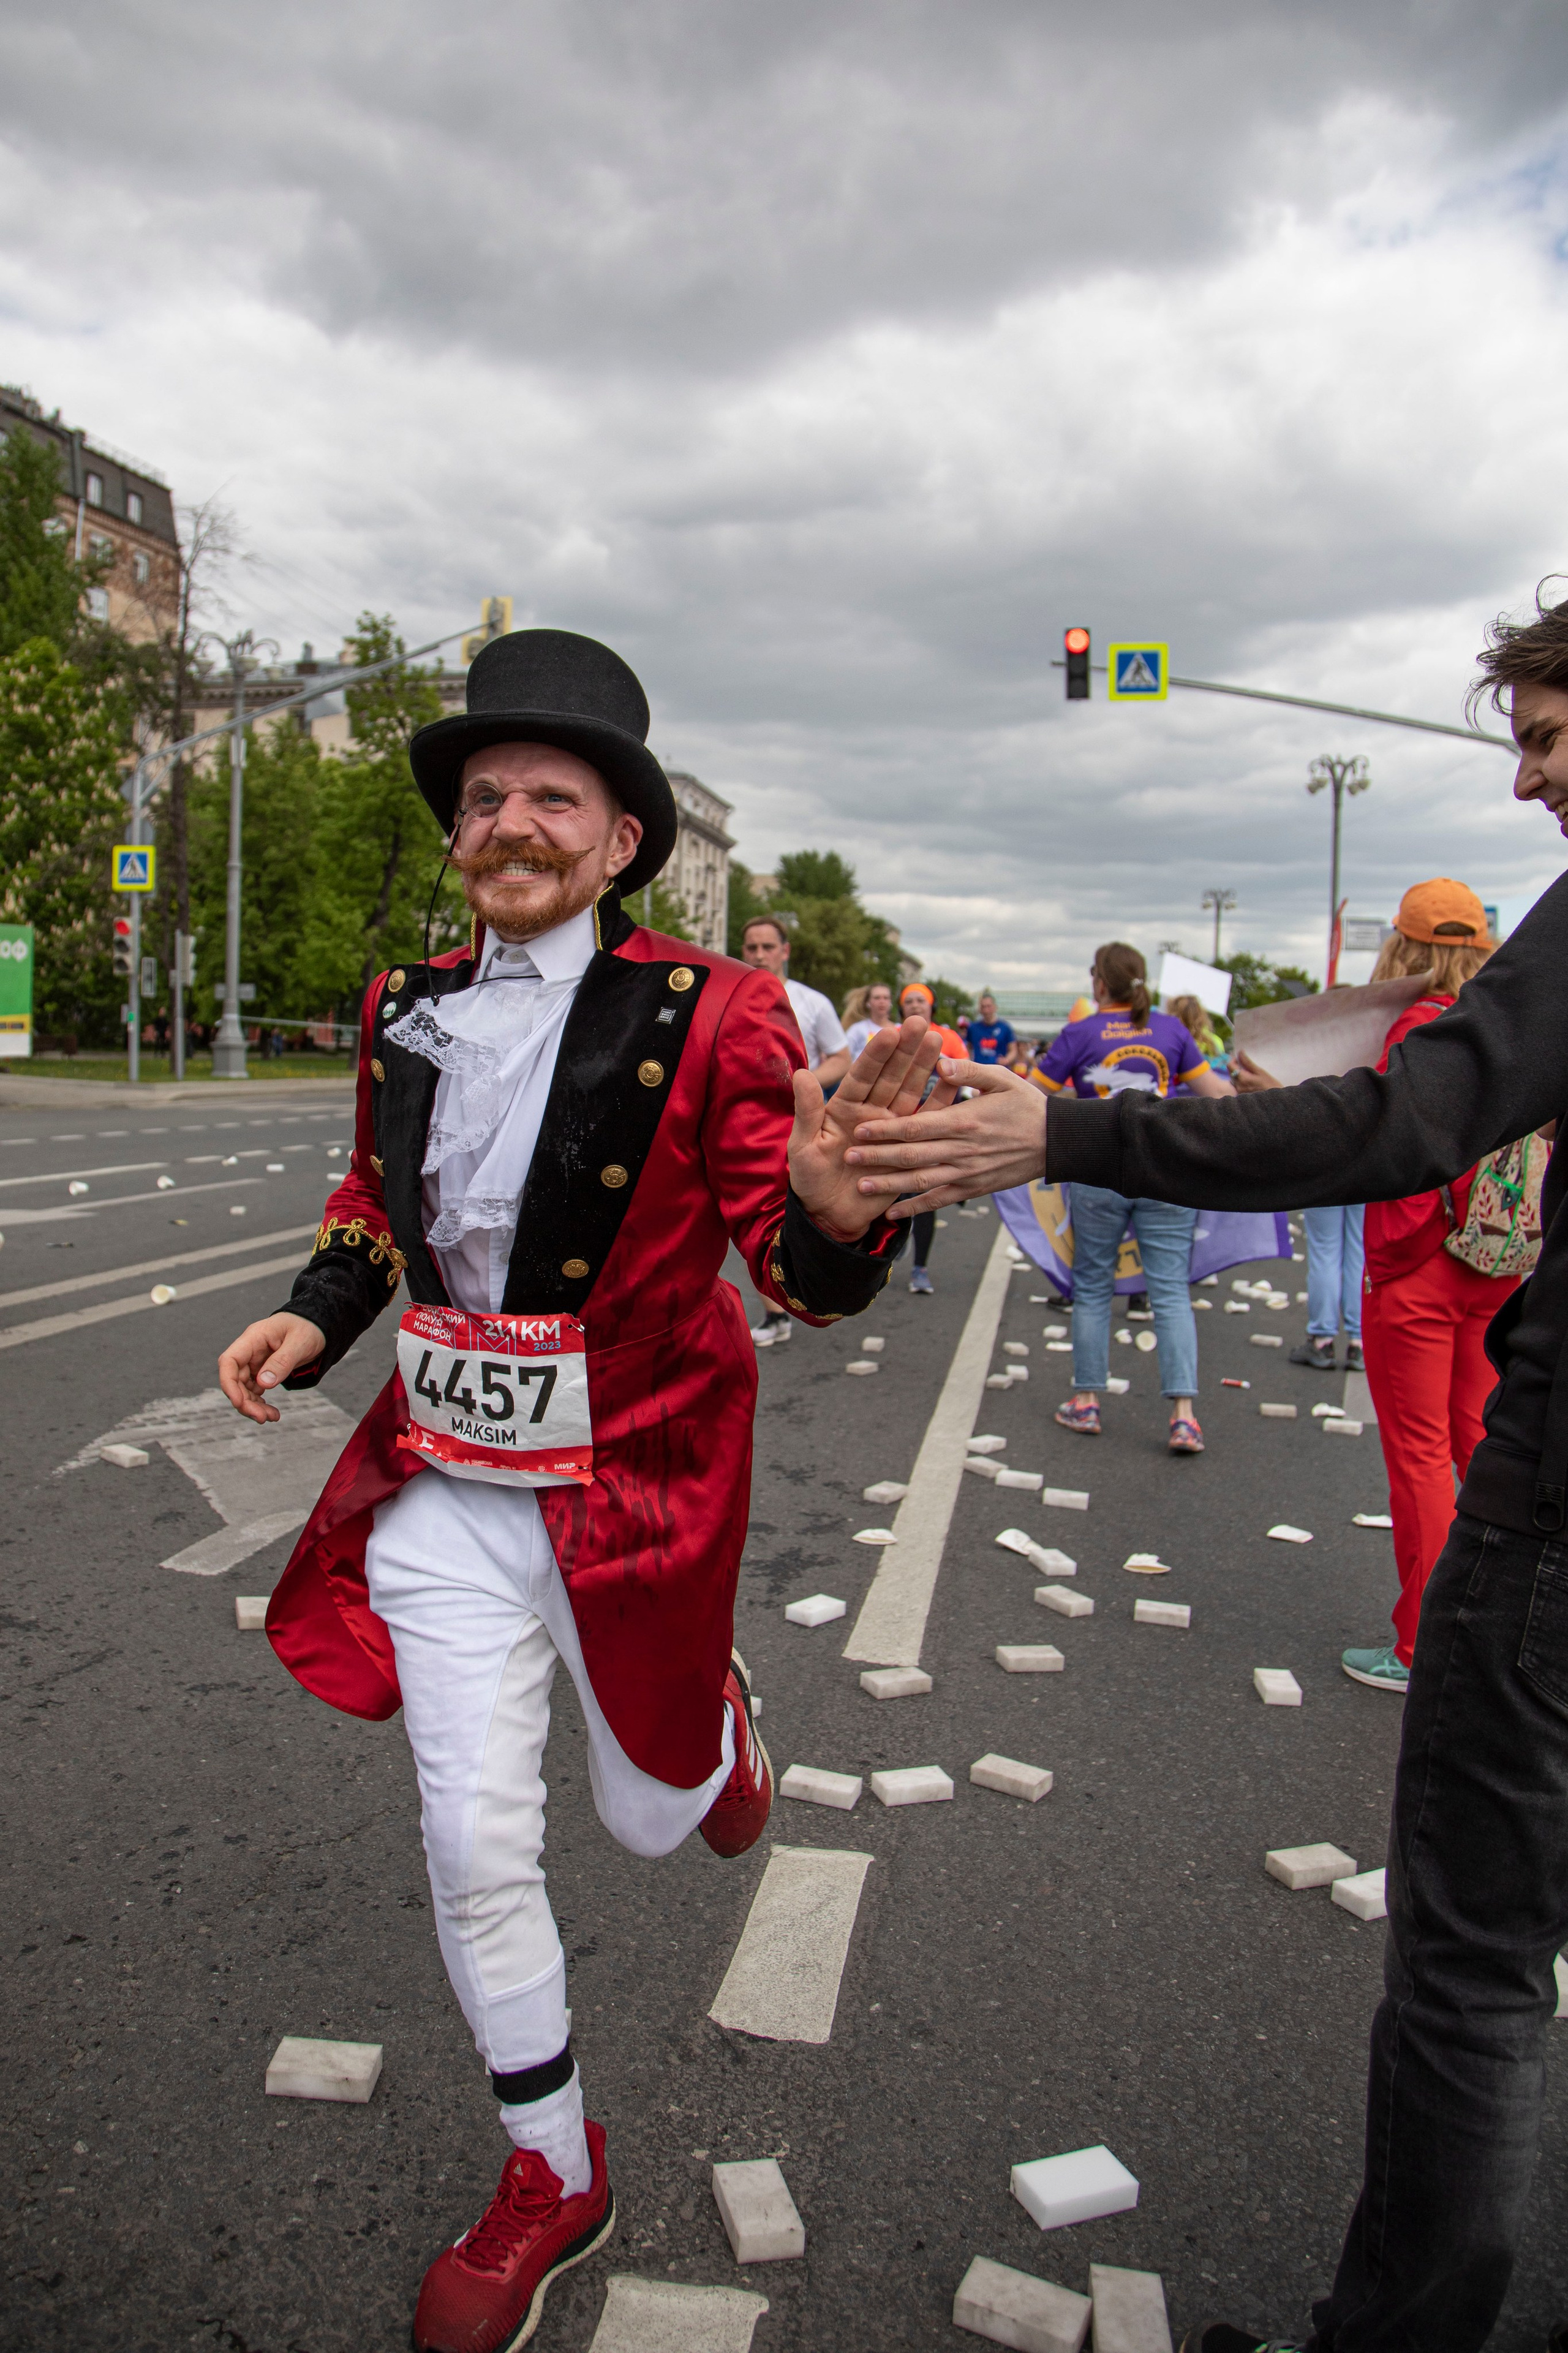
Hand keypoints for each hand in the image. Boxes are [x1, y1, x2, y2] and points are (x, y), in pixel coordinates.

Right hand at [218, 1311, 326, 1423]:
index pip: (229, 1360)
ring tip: (272, 1417)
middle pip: (235, 1380)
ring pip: (244, 1389)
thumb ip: (282, 1361)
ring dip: (253, 1406)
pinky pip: (254, 1391)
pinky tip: (272, 1413)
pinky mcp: (262, 1371)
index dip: (228, 1383)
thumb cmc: (308, 1327)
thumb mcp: (300, 1342)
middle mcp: (250, 1351)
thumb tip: (263, 1383)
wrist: (319, 1327)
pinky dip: (260, 1404)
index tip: (238, 1402)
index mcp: (254, 1338)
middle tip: (262, 1418)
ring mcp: (255, 1362)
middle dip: (244, 1402)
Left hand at [787, 1016, 953, 1236]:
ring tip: (939, 1040)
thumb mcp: (803, 1146)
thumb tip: (800, 1072)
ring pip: (912, 1093)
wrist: (829, 1214)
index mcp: (844, 1107)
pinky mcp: (908, 1149)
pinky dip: (940, 1103)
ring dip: (925, 1068)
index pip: (863, 1074)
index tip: (891, 1031)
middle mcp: (871, 1113)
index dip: (876, 1054)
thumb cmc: (810, 1178)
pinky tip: (955, 1081)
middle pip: (891, 1076)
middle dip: (906, 1049)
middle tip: (922, 1022)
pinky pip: (927, 1125)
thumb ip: (807, 1111)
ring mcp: (891, 1130)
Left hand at [843, 1058, 1048, 1212]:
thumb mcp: (1002, 1079)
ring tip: (862, 1187)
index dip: (886, 1129)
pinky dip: (917, 1208)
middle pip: (912, 1156)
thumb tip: (939, 1064)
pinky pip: (941, 1201)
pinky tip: (894, 1213)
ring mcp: (968, 1173)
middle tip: (848, 1158)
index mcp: (965, 1120)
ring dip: (890, 1186)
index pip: (917, 1126)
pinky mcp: (975, 1189)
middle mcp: (963, 1150)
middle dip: (878, 1158)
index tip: (859, 1128)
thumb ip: (968, 1071)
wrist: (1058, 1141)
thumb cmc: (1027, 1104)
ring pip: (923, 1182)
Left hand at [1231, 1049, 1281, 1092]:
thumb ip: (1247, 1062)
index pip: (1230, 1066)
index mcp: (1242, 1078)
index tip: (1240, 1058)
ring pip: (1234, 1078)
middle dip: (1236, 1067)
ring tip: (1250, 1073)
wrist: (1274, 1100)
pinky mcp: (1241, 1095)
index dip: (1233, 1060)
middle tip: (1246, 1065)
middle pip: (1231, 1072)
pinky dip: (1241, 1080)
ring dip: (1239, 1074)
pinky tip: (1250, 1081)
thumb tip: (1240, 1052)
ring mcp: (1239, 1091)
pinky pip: (1237, 1085)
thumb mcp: (1260, 1071)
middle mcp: (1238, 1086)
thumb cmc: (1270, 1084)